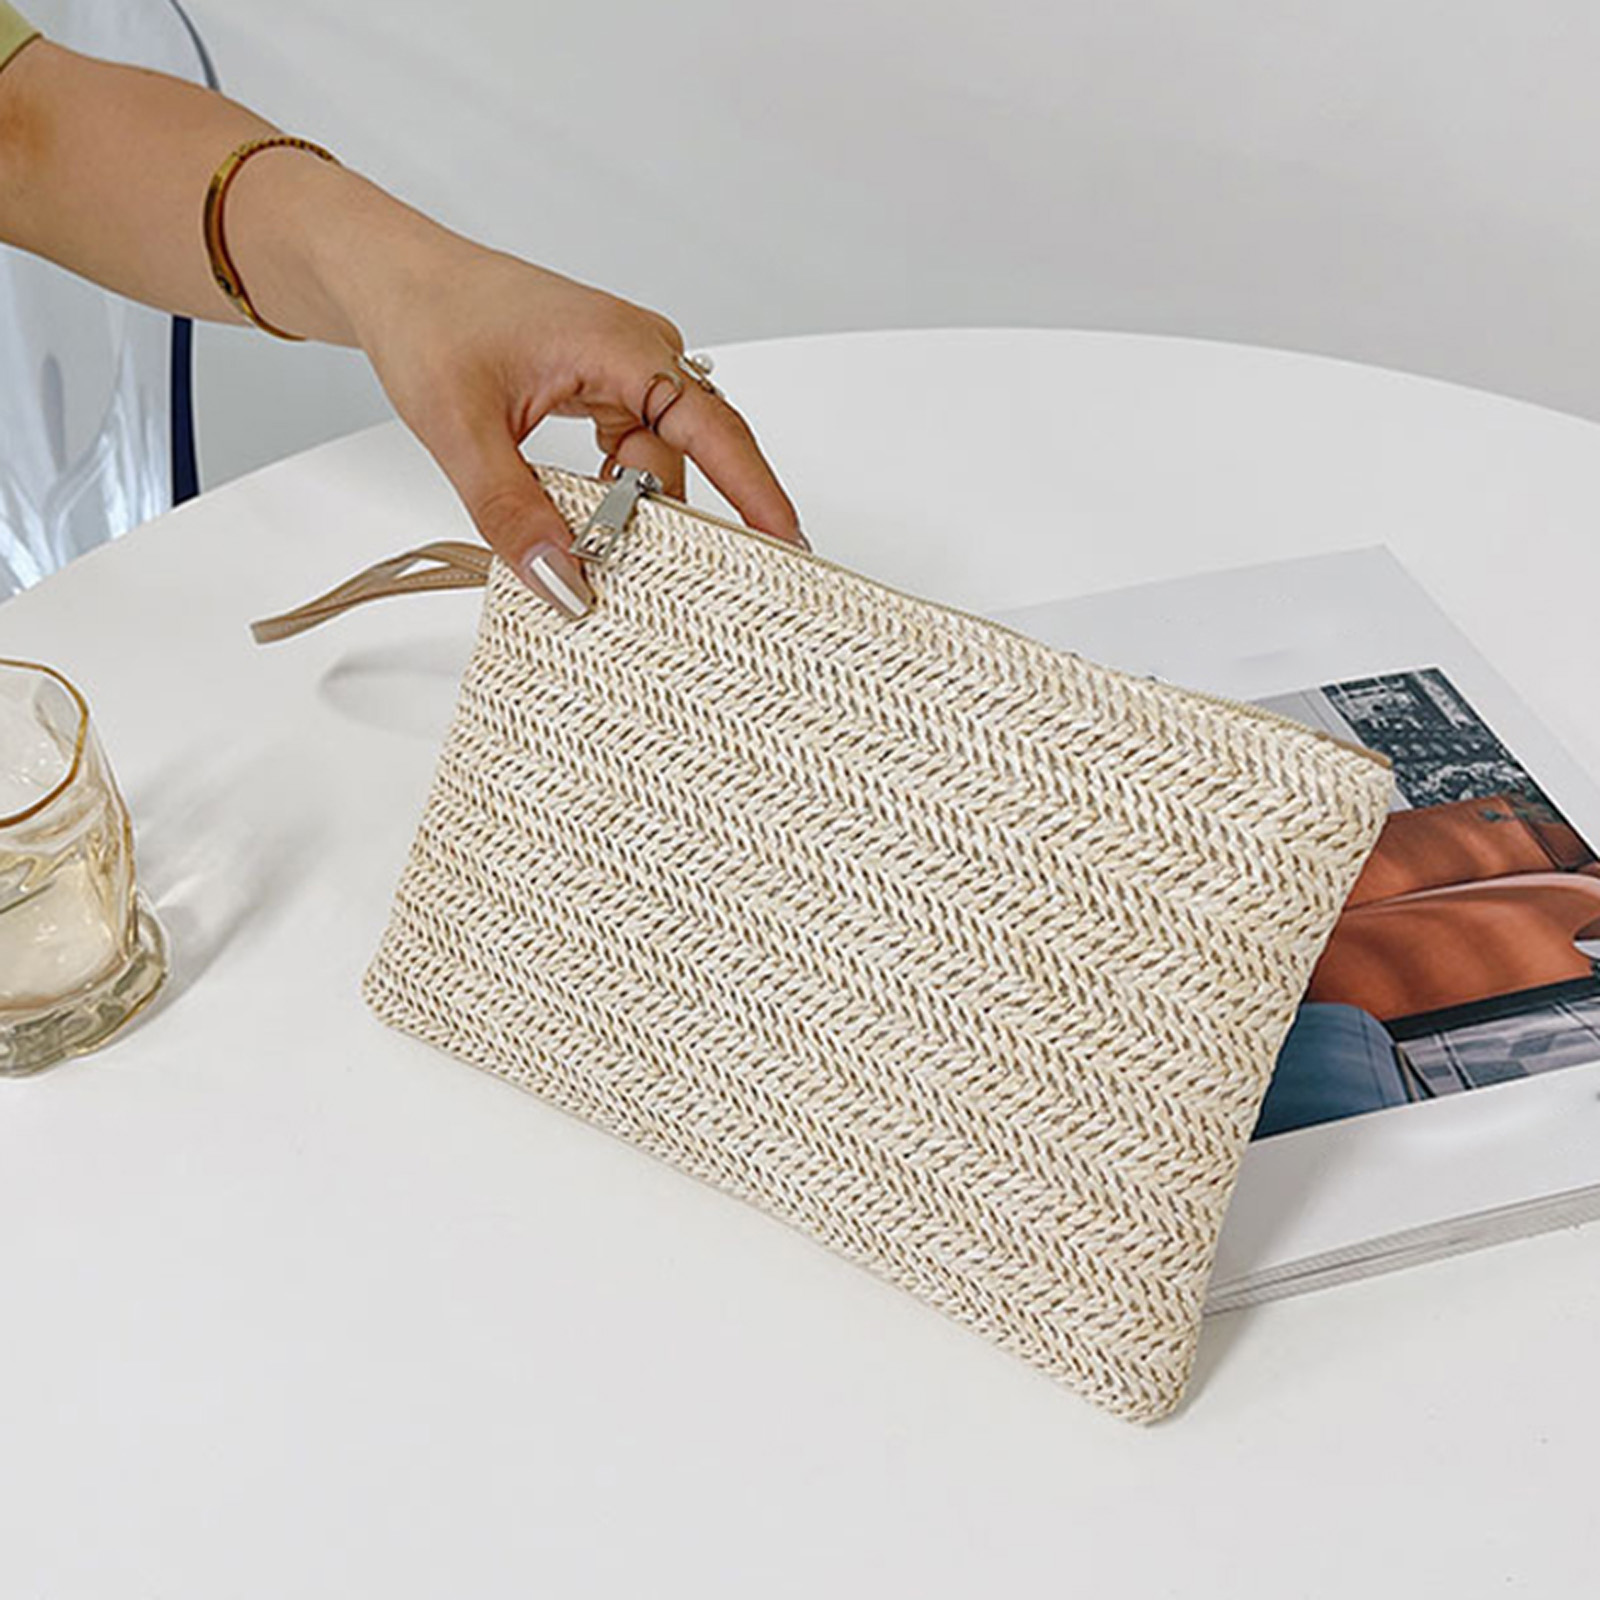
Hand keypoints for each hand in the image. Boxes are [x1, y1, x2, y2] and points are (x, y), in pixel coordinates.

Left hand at [344, 236, 806, 616]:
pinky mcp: (605, 389)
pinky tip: (588, 526)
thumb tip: (566, 583)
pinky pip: (632, 454)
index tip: (789, 545)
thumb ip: (514, 513)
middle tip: (663, 586)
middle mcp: (640, 354)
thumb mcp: (462, 430)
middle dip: (674, 521)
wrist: (391, 274)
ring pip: (656, 463)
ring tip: (606, 561)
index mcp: (623, 347)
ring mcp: (625, 371)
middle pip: (685, 457)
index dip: (756, 492)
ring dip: (632, 512)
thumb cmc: (428, 319)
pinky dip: (614, 495)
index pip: (714, 430)